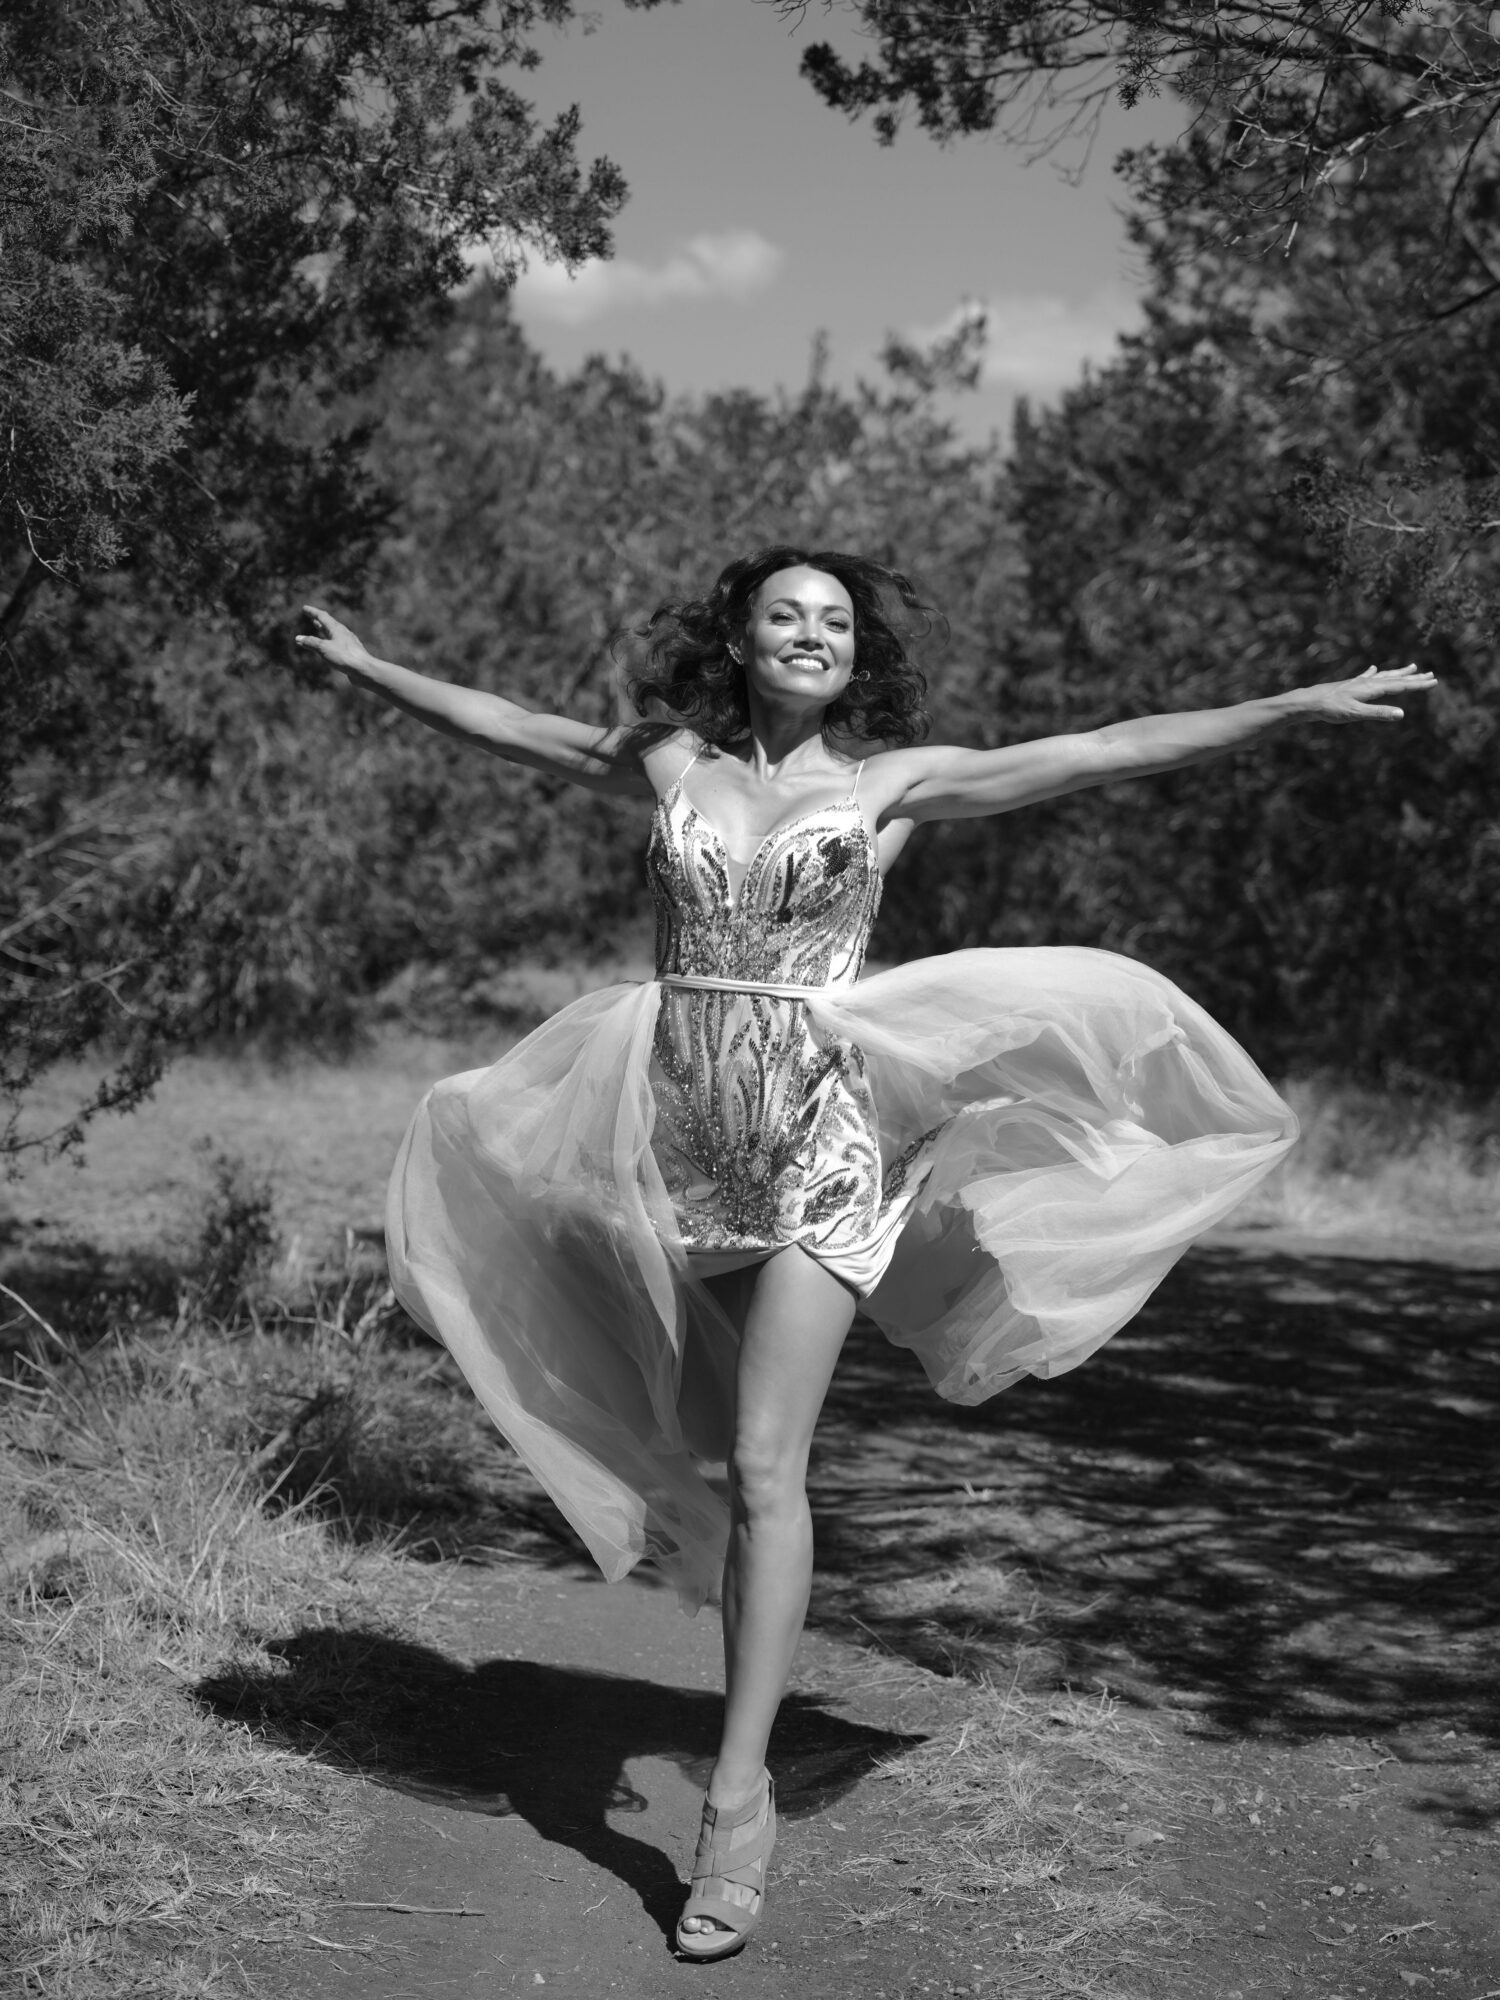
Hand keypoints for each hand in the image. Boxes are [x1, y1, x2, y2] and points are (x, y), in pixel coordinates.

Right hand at [295, 605, 373, 677]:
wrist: (363, 669)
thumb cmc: (344, 656)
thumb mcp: (323, 648)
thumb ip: (311, 643)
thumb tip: (298, 638)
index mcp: (336, 628)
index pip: (322, 616)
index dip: (312, 612)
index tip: (305, 608)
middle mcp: (343, 633)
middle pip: (329, 624)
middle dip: (318, 620)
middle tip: (311, 617)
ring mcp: (347, 643)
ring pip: (333, 633)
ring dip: (324, 630)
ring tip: (318, 627)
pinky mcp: (350, 652)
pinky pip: (337, 643)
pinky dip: (329, 641)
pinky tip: (329, 645)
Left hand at [1297, 662, 1436, 721]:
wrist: (1308, 701)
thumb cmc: (1331, 709)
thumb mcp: (1356, 714)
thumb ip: (1379, 713)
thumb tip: (1402, 714)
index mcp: (1372, 688)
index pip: (1401, 686)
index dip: (1418, 685)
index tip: (1434, 681)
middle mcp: (1367, 682)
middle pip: (1395, 679)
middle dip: (1414, 678)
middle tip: (1431, 674)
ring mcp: (1358, 682)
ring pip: (1384, 676)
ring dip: (1399, 673)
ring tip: (1412, 666)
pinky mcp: (1349, 685)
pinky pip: (1366, 676)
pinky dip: (1373, 672)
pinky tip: (1374, 668)